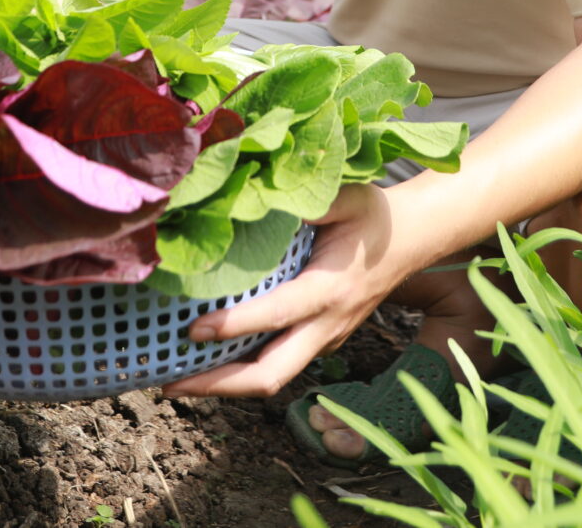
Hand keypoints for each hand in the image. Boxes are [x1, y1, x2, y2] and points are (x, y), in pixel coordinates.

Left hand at [159, 183, 414, 397]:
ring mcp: (325, 339)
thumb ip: (306, 200)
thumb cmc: (373, 215)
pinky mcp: (320, 342)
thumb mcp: (346, 197)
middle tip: (169, 383)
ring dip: (224, 385)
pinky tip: (208, 361)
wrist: (412, 240)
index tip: (193, 329)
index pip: (279, 315)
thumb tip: (254, 199)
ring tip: (174, 380)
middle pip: (272, 375)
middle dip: (219, 385)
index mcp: (331, 289)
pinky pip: (279, 365)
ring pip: (274, 378)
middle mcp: (328, 325)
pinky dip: (241, 370)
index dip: (235, 326)